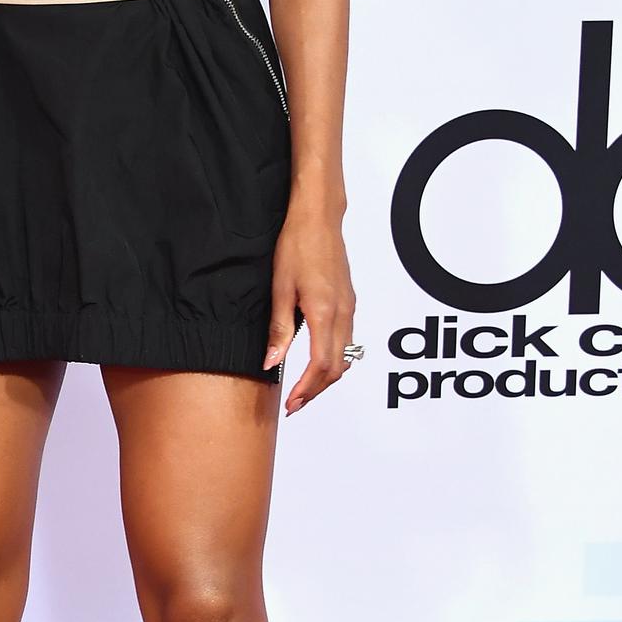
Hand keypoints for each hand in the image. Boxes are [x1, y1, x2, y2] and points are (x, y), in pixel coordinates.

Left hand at [265, 201, 356, 416]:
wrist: (318, 218)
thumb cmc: (297, 245)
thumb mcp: (280, 288)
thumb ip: (278, 329)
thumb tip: (271, 362)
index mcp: (325, 312)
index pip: (321, 365)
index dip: (306, 389)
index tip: (291, 403)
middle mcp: (343, 313)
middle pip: (337, 368)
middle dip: (316, 390)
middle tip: (294, 403)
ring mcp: (349, 307)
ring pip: (346, 357)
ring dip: (326, 377)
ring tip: (303, 388)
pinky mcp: (349, 301)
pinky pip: (347, 341)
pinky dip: (333, 359)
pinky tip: (315, 361)